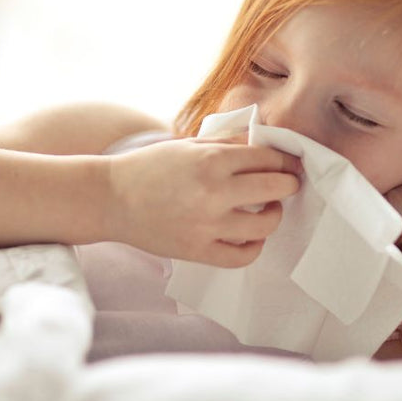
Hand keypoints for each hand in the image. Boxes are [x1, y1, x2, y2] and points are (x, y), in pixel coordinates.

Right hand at [107, 137, 301, 267]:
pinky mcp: (197, 250)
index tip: (290, 164)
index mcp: (210, 159)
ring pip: (264, 225)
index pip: (268, 158)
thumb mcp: (189, 144)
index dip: (286, 160)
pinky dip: (254, 247)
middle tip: (289, 183)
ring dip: (275, 215)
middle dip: (289, 183)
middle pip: (275, 188)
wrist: (111, 198)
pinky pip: (242, 256)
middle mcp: (213, 192)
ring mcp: (206, 225)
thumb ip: (227, 144)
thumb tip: (266, 145)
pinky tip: (252, 236)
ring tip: (270, 210)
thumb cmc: (150, 167)